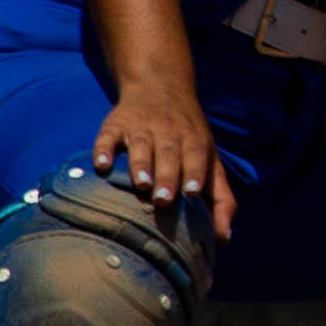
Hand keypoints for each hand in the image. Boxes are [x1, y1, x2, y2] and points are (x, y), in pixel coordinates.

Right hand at [89, 75, 234, 233]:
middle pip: (170, 154)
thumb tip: (224, 238)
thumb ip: (221, 199)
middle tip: (163, 199)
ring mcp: (141, 127)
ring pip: (141, 145)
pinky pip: (108, 136)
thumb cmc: (190, 138)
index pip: (198, 157)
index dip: (195, 174)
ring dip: (140, 164)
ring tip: (140, 184)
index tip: (192, 195)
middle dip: (168, 175)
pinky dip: (104, 150)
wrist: (161, 86)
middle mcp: (169, 131)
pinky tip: (100, 166)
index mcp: (195, 141)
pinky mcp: (115, 124)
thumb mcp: (211, 161)